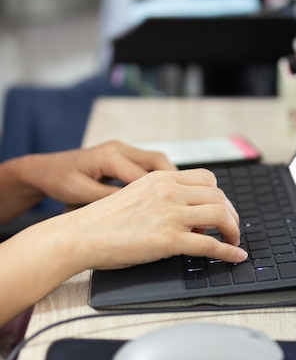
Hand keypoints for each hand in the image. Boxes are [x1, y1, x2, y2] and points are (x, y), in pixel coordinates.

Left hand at [24, 140, 176, 206]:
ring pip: (158, 162)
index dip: (159, 194)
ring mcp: (123, 151)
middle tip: (185, 201)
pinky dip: (159, 179)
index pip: (143, 176)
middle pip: (159, 161)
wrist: (45, 170)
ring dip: (169, 179)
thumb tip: (135, 208)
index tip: (170, 211)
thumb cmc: (59, 180)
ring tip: (178, 199)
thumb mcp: (80, 193)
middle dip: (174, 181)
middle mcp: (120, 148)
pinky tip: (163, 195)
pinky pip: (149, 166)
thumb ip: (108, 199)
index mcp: (109, 155)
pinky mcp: (124, 157)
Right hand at [60, 168, 247, 269]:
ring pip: (221, 216)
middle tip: (232, 228)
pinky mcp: (169, 239)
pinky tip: (236, 256)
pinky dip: (228, 251)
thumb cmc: (103, 221)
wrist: (79, 235)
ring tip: (233, 241)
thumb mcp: (137, 195)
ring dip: (233, 230)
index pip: (208, 180)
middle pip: (219, 197)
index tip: (222, 209)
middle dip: (231, 214)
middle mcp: (169, 192)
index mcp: (161, 179)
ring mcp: (170, 215)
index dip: (220, 196)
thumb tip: (193, 218)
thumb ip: (165, 199)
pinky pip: (211, 244)